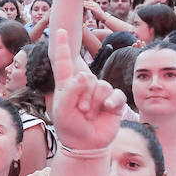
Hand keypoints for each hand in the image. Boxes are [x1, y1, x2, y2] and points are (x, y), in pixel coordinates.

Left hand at [49, 29, 123, 150]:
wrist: (86, 145)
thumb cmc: (70, 127)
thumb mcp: (63, 110)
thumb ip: (71, 91)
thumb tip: (84, 75)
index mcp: (67, 84)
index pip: (63, 62)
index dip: (61, 46)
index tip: (59, 31)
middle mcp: (84, 85)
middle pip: (87, 77)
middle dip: (83, 96)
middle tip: (80, 111)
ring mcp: (100, 92)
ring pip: (101, 85)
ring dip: (95, 102)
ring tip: (89, 115)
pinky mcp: (113, 101)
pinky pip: (116, 94)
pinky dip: (111, 102)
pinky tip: (108, 109)